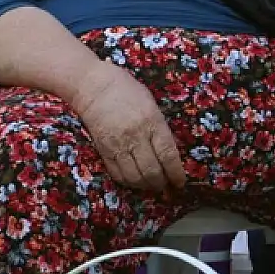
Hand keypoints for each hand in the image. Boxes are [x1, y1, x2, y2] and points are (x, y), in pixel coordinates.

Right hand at [70, 63, 186, 193]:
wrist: (94, 87)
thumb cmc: (128, 91)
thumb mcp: (152, 106)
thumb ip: (160, 129)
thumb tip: (169, 155)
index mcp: (152, 122)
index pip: (168, 155)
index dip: (176, 173)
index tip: (180, 182)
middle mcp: (136, 136)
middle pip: (152, 171)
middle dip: (161, 183)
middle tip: (166, 185)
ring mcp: (118, 145)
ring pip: (134, 178)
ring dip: (145, 186)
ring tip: (151, 185)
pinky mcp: (103, 151)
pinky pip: (118, 175)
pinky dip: (128, 182)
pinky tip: (134, 180)